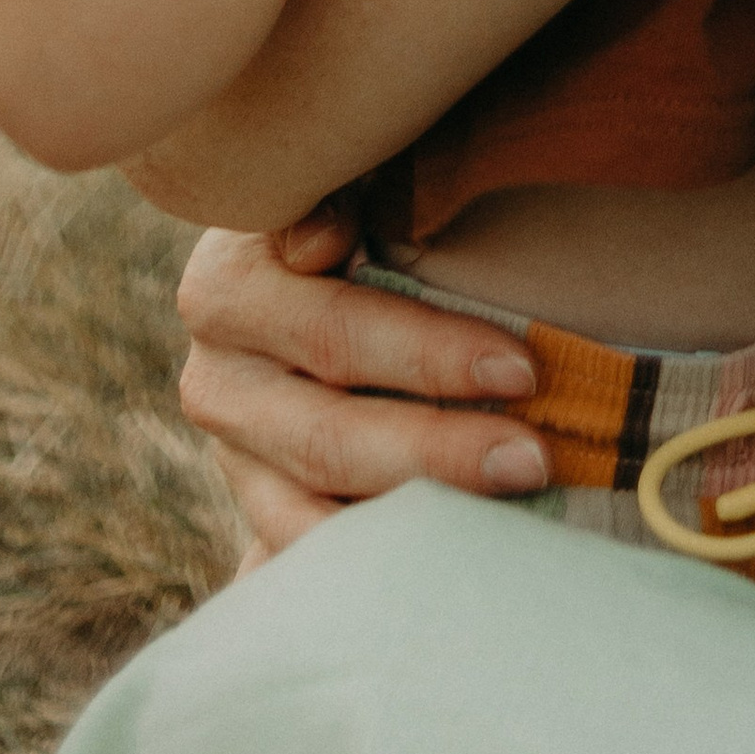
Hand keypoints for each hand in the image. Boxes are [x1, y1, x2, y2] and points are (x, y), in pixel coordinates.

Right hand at [176, 209, 549, 567]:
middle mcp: (216, 376)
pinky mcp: (257, 508)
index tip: (521, 369)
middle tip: (538, 455)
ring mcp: (232, 456)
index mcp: (232, 284)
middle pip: (330, 434)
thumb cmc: (360, 211)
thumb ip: (337, 192)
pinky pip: (302, 557)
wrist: (304, 277)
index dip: (427, 354)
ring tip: (511, 508)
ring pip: (317, 511)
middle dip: (440, 450)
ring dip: (418, 518)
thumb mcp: (350, 180)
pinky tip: (441, 573)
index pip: (334, 330)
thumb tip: (319, 237)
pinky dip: (371, 571)